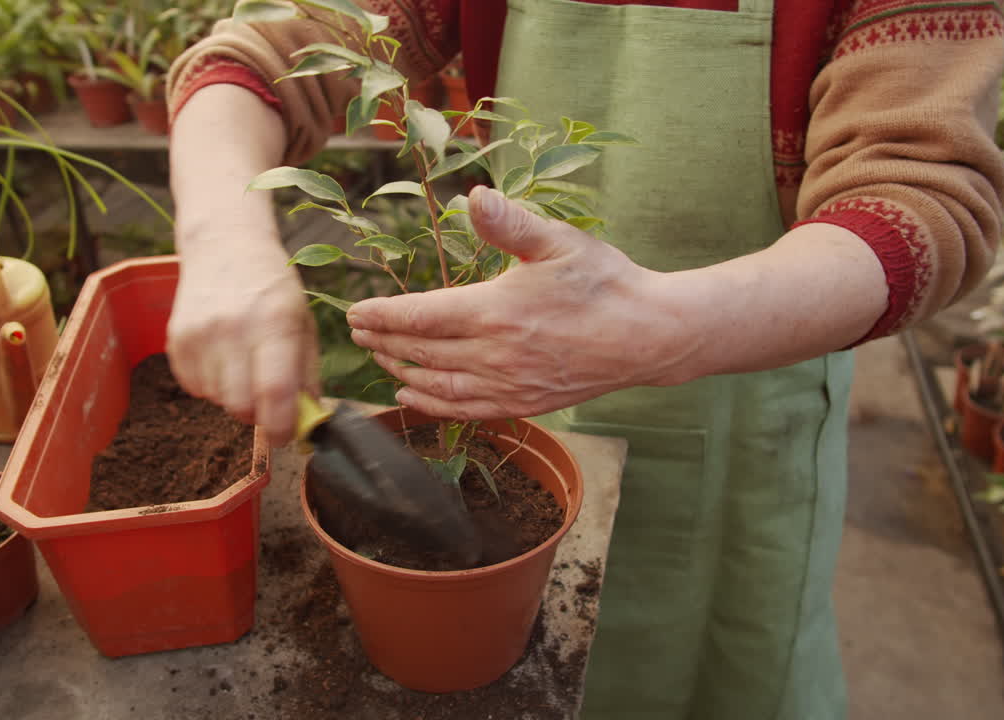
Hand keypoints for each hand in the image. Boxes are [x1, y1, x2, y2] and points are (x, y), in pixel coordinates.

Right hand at [165, 85, 316, 446]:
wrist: (225, 247)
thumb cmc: (273, 289)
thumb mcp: (303, 323)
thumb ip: (307, 375)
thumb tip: (307, 421)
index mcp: (274, 323)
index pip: (275, 391)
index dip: (280, 427)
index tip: (285, 438)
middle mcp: (233, 329)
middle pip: (240, 406)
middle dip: (256, 415)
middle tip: (266, 400)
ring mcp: (199, 334)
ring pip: (217, 400)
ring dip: (234, 396)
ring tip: (244, 366)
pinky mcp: (175, 340)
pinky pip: (194, 387)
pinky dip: (212, 384)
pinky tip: (222, 356)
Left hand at [346, 186, 681, 419]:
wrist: (649, 335)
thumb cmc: (605, 283)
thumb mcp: (557, 242)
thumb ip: (509, 223)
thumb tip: (473, 196)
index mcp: (496, 312)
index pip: (421, 317)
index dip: (382, 317)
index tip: (354, 313)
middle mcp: (496, 355)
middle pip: (422, 352)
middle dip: (384, 342)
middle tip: (358, 334)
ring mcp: (509, 386)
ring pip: (439, 385)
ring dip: (403, 373)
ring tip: (381, 360)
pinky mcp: (525, 404)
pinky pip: (466, 410)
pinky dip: (433, 404)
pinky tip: (415, 396)